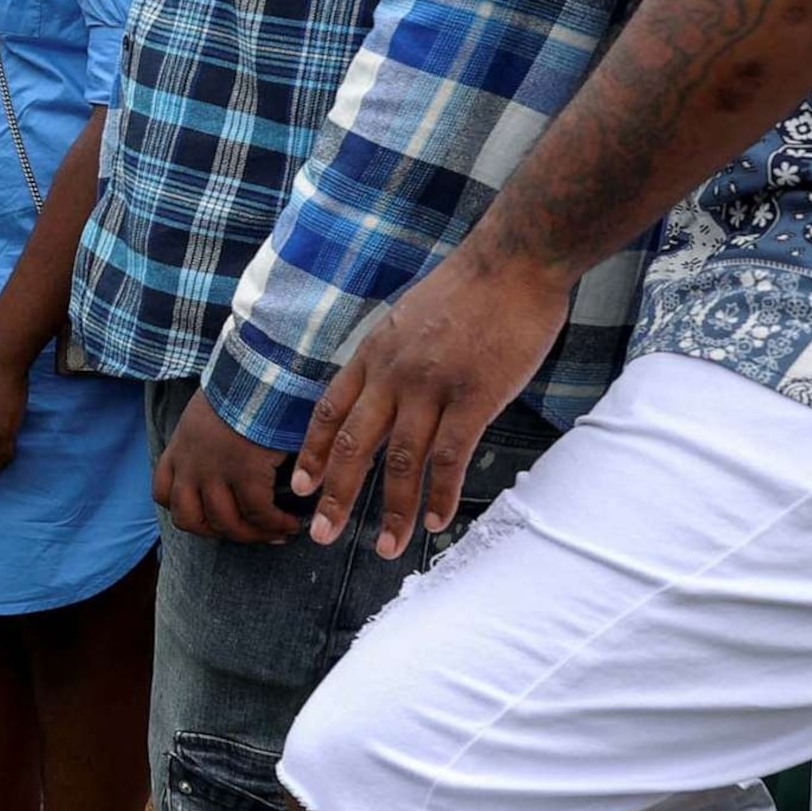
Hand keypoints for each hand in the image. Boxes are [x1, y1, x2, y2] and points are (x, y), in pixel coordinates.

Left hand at [154, 388, 298, 543]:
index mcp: (178, 448)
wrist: (258, 370)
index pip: (162, 493)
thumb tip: (233, 462)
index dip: (186, 510)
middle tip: (248, 532)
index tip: (212, 516)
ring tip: (276, 532)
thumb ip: (210, 441)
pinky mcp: (245, 472)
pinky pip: (259, 514)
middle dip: (219, 533)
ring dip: (253, 535)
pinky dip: (276, 524)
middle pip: (189, 520)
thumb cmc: (243, 388)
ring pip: (225, 523)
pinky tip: (291, 523)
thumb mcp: (209, 415)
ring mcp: (214, 471)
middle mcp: (190, 464)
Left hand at [292, 247, 570, 557]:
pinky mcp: (474, 398)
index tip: (299, 486)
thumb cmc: (468, 288)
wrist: (512, 262)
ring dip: (391, 510)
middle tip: (320, 534)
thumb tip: (388, 391)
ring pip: (400, 462)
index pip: (329, 411)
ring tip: (385, 548)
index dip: (311, 452)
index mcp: (373, 354)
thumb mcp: (409, 317)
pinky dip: (441, 495)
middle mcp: (392, 374)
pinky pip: (449, 458)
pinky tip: (437, 522)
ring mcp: (431, 387)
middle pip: (353, 445)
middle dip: (334, 495)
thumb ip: (394, 357)